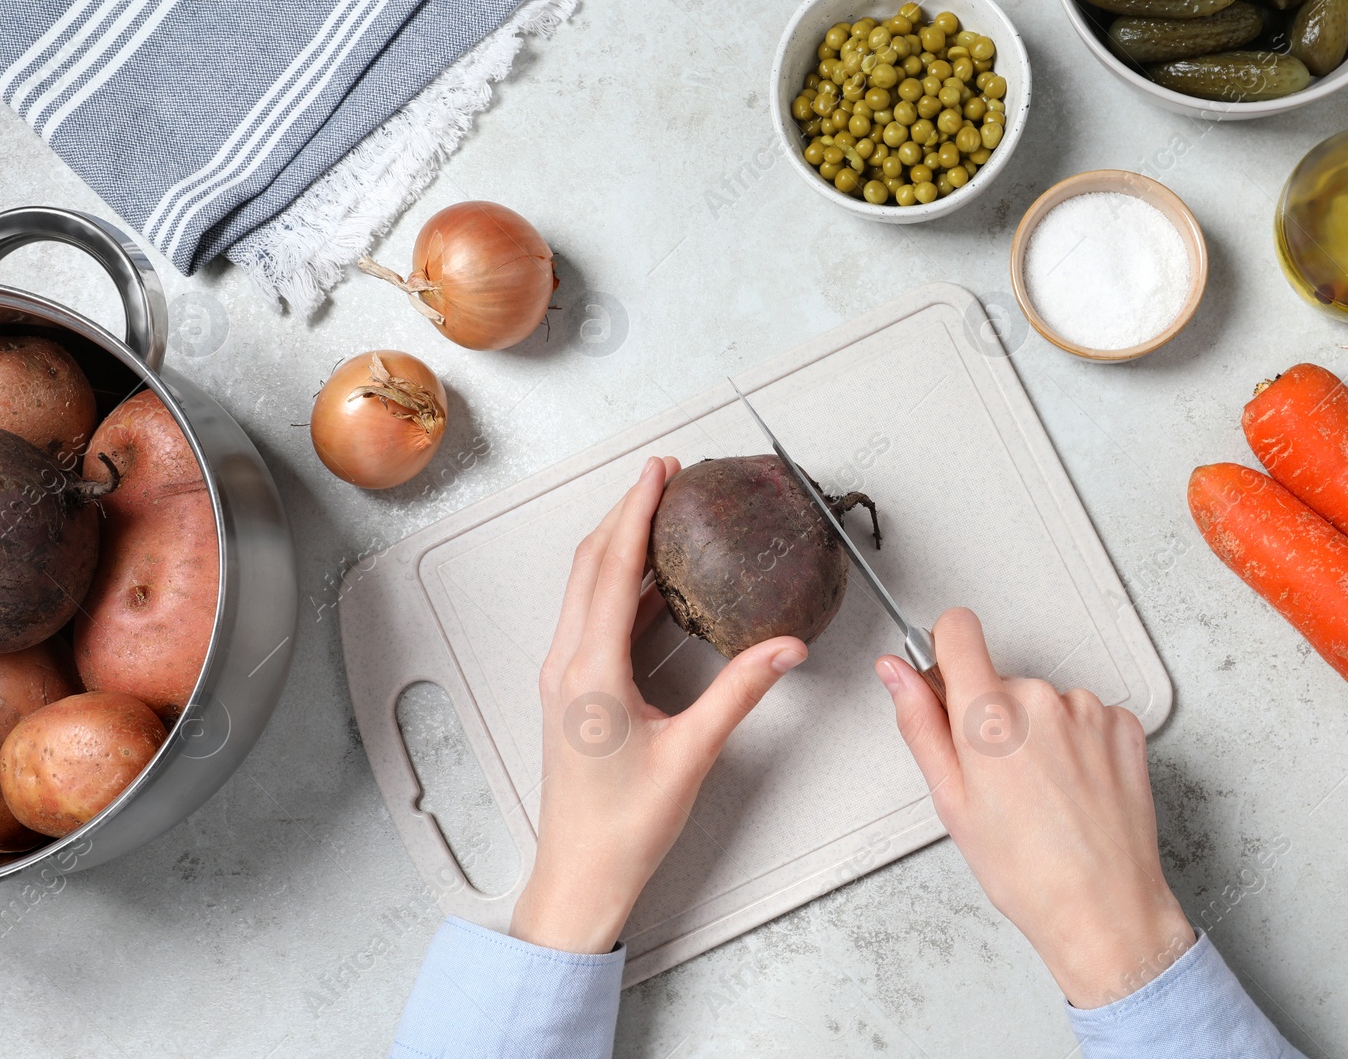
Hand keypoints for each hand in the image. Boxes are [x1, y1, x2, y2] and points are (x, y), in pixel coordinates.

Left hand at [512, 456, 807, 953]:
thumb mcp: (692, 753)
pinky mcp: (572, 690)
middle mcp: (568, 663)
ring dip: (621, 546)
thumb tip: (782, 647)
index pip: (613, 567)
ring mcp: (565, 676)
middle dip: (627, 514)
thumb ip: (740, 691)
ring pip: (588, 588)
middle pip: (592, 564)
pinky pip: (594, 618)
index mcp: (590, 670)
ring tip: (662, 517)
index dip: (637, 511)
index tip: (660, 473)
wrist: (581, 874)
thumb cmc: (623, 826)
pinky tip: (657, 585)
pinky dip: (622, 587)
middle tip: (666, 478)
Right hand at [875, 608, 1193, 1008]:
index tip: (950, 677)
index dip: (946, 650)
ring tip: (1045, 794)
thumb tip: (896, 671)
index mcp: (988, 716)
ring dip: (1040, 732)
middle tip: (1002, 781)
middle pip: (1002, 678)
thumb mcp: (951, 801)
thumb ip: (920, 722)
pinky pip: (1087, 716)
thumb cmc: (1027, 871)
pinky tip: (1076, 789)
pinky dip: (1079, 743)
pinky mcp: (1124, 725)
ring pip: (1045, 701)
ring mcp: (1089, 711)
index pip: (958, 629)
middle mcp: (1041, 700)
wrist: (1104, 909)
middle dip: (994, 717)